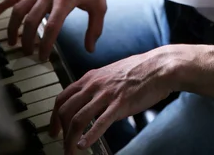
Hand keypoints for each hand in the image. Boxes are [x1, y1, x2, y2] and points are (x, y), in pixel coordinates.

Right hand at [0, 0, 106, 59]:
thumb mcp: (100, 6)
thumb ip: (94, 29)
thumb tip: (90, 49)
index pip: (52, 26)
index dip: (46, 44)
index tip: (43, 57)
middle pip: (32, 19)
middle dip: (27, 39)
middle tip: (29, 53)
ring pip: (19, 8)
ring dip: (13, 26)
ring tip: (12, 41)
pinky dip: (4, 4)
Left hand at [49, 46, 175, 153]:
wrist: (159, 66)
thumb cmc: (139, 70)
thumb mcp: (111, 74)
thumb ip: (98, 86)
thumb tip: (91, 101)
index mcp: (91, 78)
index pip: (63, 97)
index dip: (54, 116)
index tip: (54, 129)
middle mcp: (94, 85)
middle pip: (66, 110)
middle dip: (59, 131)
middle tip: (60, 144)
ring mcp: (106, 94)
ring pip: (78, 119)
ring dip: (71, 140)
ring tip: (71, 152)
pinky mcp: (120, 104)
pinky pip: (100, 123)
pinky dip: (89, 137)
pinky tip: (84, 146)